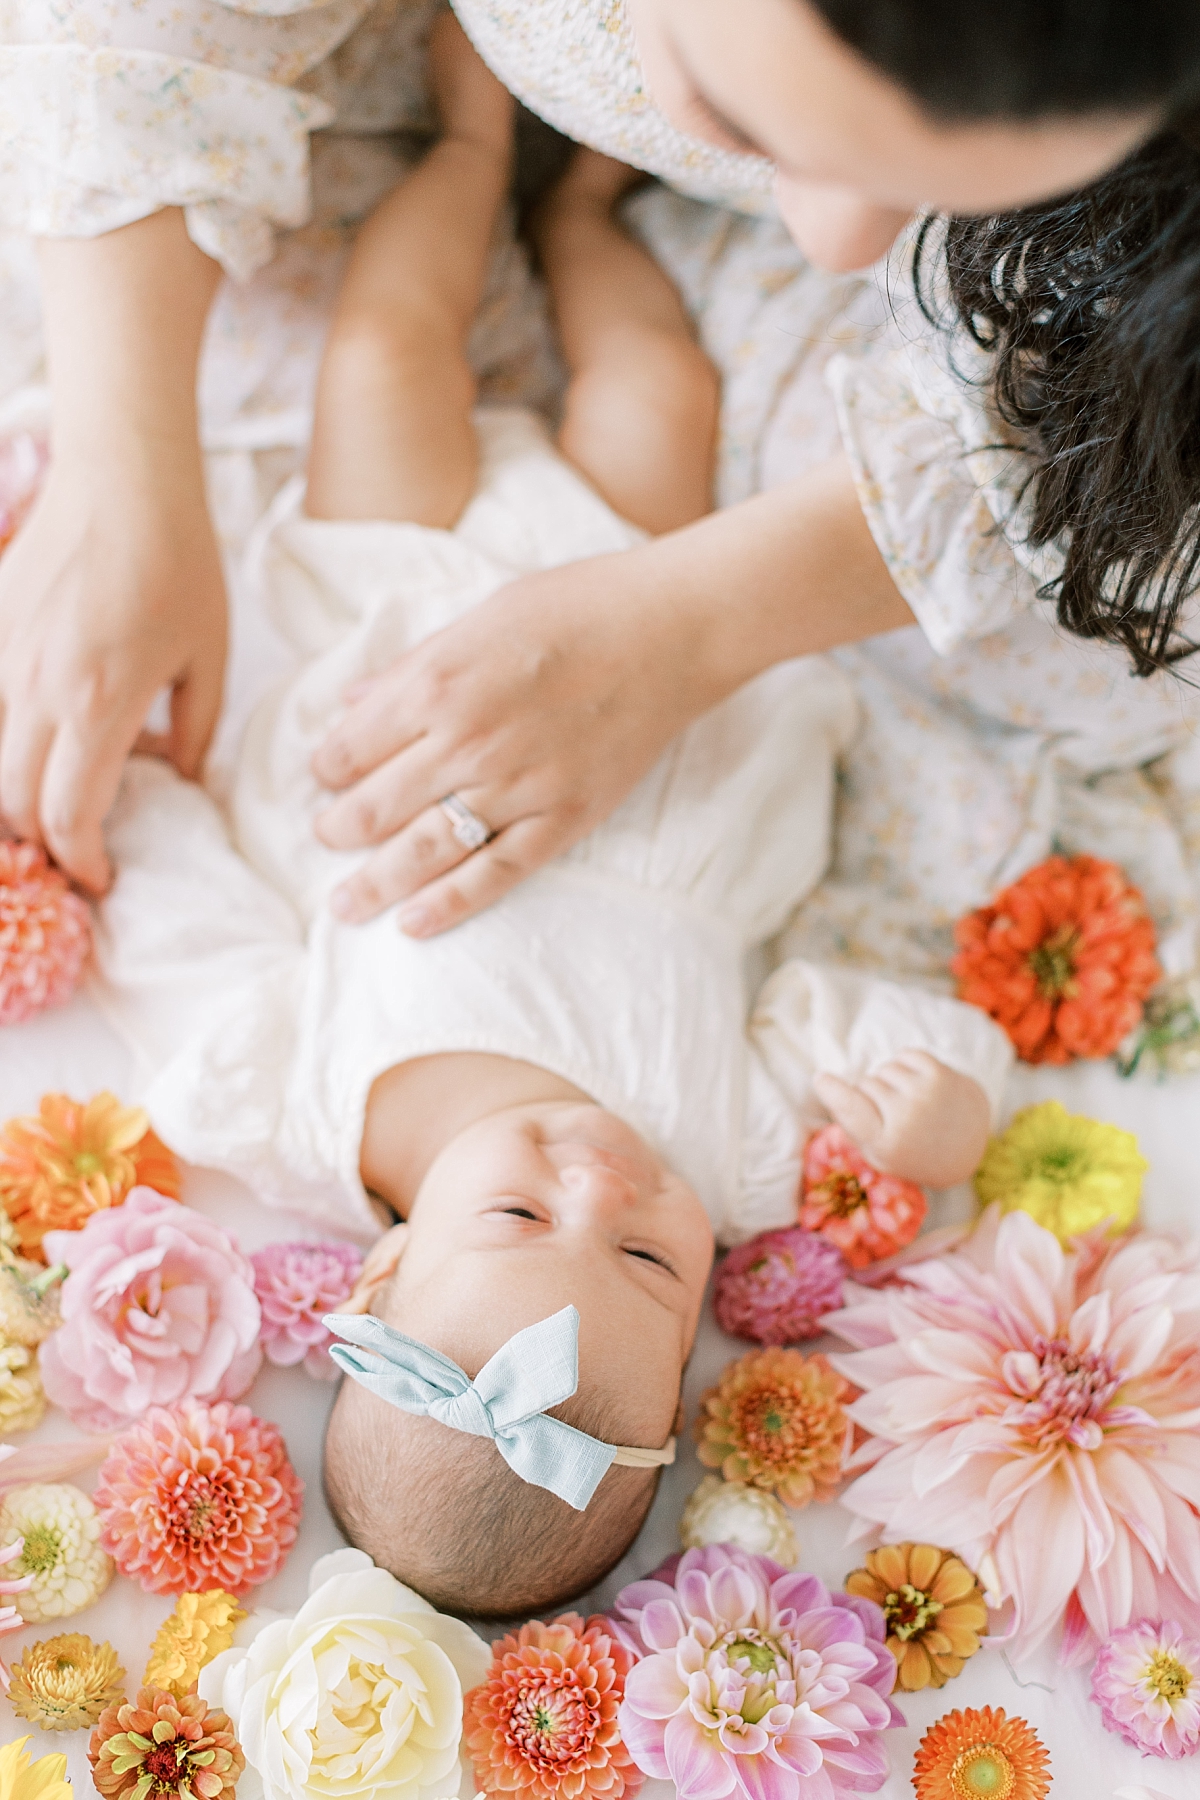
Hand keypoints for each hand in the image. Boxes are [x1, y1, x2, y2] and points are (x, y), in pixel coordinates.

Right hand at [5, 210, 226, 891]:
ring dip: (18, 797)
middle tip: (75, 856)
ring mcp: (4, 660)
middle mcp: (38, 690)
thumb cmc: (179, 563)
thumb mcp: (210, 657)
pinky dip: (13, 740)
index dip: (84, 862)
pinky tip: (47, 737)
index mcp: (100, 705)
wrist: (122, 476)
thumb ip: (193, 731)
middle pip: (16, 803)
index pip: (71, 817)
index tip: (103, 878)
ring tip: (54, 810)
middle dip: (44, 844)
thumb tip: (176, 779)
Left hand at [312, 550, 711, 933]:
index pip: (354, 746)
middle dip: (338, 829)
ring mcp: (518, 788)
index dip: (328, 766)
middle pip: (376, 808)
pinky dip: (450, 904)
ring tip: (344, 905)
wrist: (673, 631)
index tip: (325, 775)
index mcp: (439, 684)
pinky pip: (495, 874)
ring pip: (424, 851)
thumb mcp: (480, 617)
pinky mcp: (564, 819)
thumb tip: (354, 702)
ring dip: (374, 883)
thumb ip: (415, 666)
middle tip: (326, 836)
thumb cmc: (577, 606)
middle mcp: (468, 743)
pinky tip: (413, 924)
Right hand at [813, 1050, 990, 1187]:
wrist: (965, 1147)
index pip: (850, 1109)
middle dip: (868, 1093)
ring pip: (883, 1069)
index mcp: (886, 1144)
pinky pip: (904, 1055)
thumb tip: (824, 1081)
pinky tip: (916, 1085)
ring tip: (906, 1101)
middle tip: (889, 1113)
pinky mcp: (941, 1074)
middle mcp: (906, 1117)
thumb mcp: (877, 1154)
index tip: (821, 1079)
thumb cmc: (911, 1152)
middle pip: (863, 1084)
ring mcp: (925, 1093)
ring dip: (888, 1080)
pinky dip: (904, 1066)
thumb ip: (851, 1124)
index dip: (832, 1091)